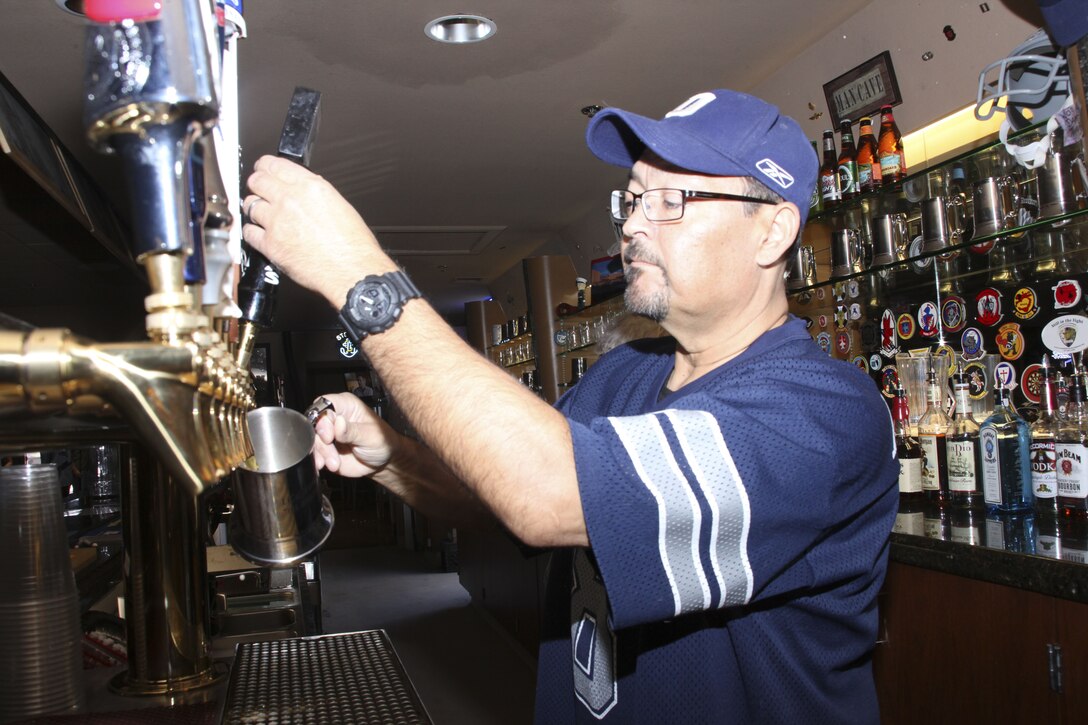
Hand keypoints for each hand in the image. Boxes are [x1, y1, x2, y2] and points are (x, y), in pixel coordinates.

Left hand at [242, 155, 398, 306]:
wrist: (352, 271)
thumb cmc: (353, 245)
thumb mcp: (340, 205)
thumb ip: (314, 194)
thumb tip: (301, 192)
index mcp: (310, 187)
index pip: (274, 165)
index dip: (265, 166)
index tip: (263, 169)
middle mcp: (291, 200)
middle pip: (257, 181)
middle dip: (256, 184)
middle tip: (259, 190)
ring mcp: (277, 222)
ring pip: (250, 205)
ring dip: (254, 208)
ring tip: (261, 214)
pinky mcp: (270, 245)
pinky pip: (249, 232)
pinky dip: (252, 232)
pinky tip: (260, 233)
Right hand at [309, 392, 396, 477]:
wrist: (383, 462)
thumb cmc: (382, 442)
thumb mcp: (370, 435)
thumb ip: (352, 430)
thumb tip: (338, 422)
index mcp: (347, 405)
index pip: (325, 403)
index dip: (323, 418)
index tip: (329, 434)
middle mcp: (335, 417)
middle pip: (315, 422)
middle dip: (321, 439)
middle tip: (331, 449)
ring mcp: (329, 433)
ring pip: (314, 439)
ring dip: (322, 453)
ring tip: (335, 463)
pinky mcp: (326, 448)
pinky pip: (315, 452)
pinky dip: (318, 459)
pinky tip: (326, 465)